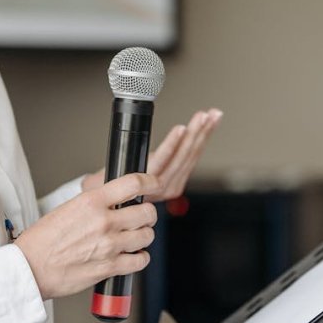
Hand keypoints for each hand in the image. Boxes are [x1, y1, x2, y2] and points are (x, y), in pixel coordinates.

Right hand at [16, 173, 159, 300]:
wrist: (29, 268)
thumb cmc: (43, 240)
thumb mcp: (69, 208)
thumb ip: (96, 203)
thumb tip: (117, 200)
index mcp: (92, 202)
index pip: (133, 184)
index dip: (151, 182)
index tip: (155, 184)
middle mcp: (104, 222)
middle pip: (147, 212)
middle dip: (148, 214)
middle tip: (142, 217)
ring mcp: (109, 245)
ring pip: (147, 236)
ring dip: (144, 236)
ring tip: (135, 237)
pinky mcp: (110, 267)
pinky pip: (141, 260)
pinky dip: (140, 258)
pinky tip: (132, 256)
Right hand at [82, 108, 223, 202]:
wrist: (113, 206)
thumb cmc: (110, 188)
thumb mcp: (112, 177)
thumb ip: (127, 169)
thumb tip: (130, 155)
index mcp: (147, 185)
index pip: (162, 161)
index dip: (173, 144)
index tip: (181, 128)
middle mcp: (164, 186)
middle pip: (183, 156)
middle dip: (196, 132)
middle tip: (204, 115)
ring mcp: (174, 184)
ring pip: (192, 155)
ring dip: (204, 133)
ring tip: (213, 116)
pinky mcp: (179, 180)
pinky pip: (193, 157)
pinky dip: (202, 139)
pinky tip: (210, 126)